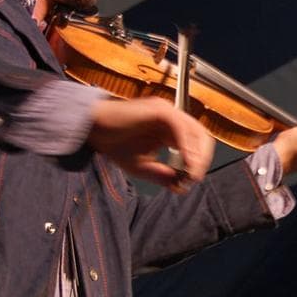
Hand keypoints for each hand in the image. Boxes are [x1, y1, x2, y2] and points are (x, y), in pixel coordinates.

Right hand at [87, 97, 213, 191]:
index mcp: (170, 131)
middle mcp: (172, 119)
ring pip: (195, 132)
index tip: (191, 180)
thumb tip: (181, 186)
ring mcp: (167, 112)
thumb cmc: (114, 144)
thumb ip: (163, 176)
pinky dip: (186, 146)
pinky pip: (181, 128)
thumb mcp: (142, 167)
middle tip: (193, 177)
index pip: (197, 144)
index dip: (199, 162)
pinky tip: (184, 161)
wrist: (93, 129)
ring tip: (190, 173)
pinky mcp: (160, 110)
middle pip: (202, 137)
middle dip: (202, 159)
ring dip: (197, 155)